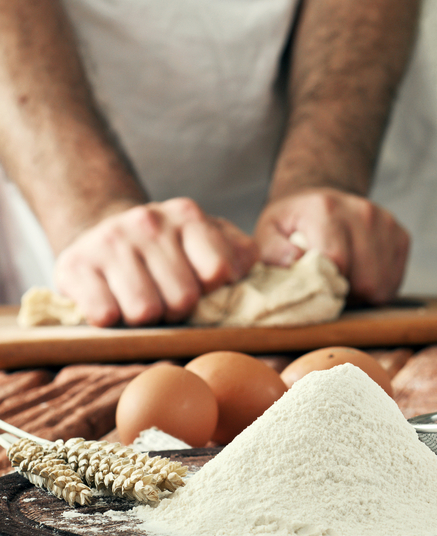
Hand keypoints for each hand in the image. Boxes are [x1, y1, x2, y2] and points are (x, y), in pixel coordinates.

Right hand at [53, 198, 257, 326]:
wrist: (103, 236)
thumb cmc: (168, 249)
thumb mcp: (209, 241)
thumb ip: (241, 252)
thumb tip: (262, 266)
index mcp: (188, 215)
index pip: (219, 270)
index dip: (211, 291)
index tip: (200, 288)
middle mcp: (148, 221)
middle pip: (183, 298)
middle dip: (179, 310)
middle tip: (166, 301)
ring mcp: (109, 240)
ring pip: (145, 311)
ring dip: (146, 318)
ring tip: (142, 302)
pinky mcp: (74, 264)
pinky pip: (104, 315)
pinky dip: (111, 320)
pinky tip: (112, 304)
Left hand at [255, 187, 409, 303]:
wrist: (322, 197)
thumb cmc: (294, 221)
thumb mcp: (269, 230)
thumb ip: (272, 249)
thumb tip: (294, 262)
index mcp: (327, 209)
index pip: (337, 261)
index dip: (325, 286)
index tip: (314, 288)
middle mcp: (362, 212)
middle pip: (365, 279)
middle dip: (346, 293)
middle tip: (329, 287)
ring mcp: (386, 223)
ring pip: (382, 285)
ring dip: (362, 293)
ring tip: (343, 281)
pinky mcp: (401, 236)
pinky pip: (394, 281)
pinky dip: (378, 287)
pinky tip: (360, 275)